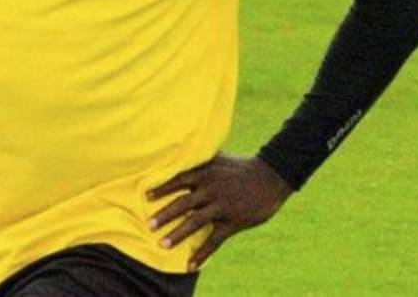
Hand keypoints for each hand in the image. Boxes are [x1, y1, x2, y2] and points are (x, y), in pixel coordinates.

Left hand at [147, 154, 293, 270]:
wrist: (271, 175)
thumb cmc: (241, 167)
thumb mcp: (219, 158)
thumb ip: (200, 161)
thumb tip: (180, 153)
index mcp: (206, 172)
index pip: (179, 180)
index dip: (162, 188)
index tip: (146, 197)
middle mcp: (211, 188)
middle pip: (183, 203)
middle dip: (164, 215)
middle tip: (148, 225)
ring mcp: (222, 205)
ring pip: (195, 222)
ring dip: (177, 234)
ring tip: (162, 244)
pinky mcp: (234, 221)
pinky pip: (215, 239)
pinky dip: (202, 253)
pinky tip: (191, 264)